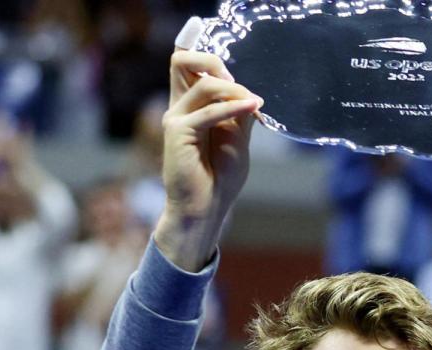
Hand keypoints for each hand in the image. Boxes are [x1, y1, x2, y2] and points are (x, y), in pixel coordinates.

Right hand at [155, 49, 261, 269]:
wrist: (207, 206)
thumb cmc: (221, 177)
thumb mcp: (237, 137)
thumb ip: (239, 113)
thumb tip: (250, 93)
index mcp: (192, 106)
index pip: (189, 65)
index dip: (211, 60)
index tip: (241, 80)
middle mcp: (180, 107)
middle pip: (183, 60)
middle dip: (212, 61)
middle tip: (238, 81)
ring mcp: (177, 118)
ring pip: (204, 85)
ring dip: (234, 90)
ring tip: (254, 102)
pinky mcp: (177, 132)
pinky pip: (209, 112)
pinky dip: (234, 107)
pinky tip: (253, 108)